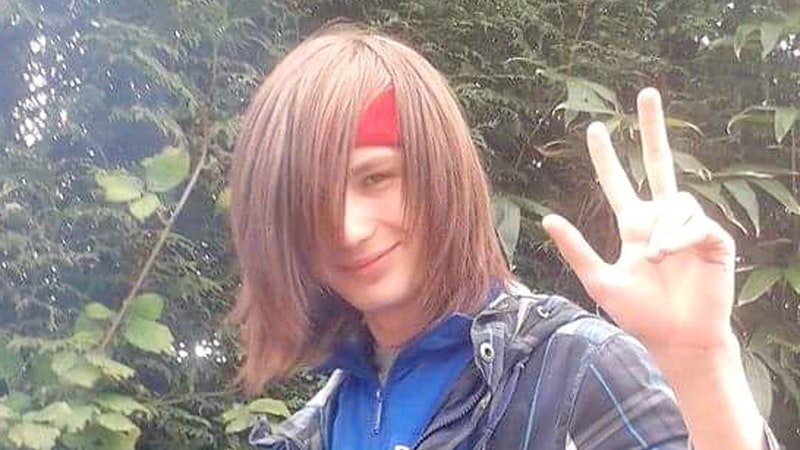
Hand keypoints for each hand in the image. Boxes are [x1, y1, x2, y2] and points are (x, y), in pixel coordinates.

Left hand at [542, 88, 735, 357]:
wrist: (674, 340)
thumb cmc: (638, 314)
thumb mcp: (598, 280)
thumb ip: (575, 249)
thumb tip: (546, 217)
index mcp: (634, 226)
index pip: (619, 183)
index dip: (607, 158)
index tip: (595, 129)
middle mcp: (661, 220)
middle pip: (659, 162)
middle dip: (653, 128)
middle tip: (646, 93)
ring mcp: (688, 227)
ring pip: (677, 201)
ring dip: (664, 229)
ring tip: (656, 256)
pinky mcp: (714, 239)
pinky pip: (696, 223)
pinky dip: (679, 238)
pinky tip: (672, 255)